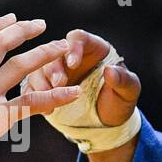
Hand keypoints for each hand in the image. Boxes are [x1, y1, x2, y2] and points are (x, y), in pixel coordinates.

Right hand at [21, 28, 140, 127]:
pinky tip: (45, 108)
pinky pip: (32, 88)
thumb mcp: (128, 91)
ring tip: (50, 98)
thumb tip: (110, 71)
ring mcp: (56, 72)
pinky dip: (34, 97)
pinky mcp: (46, 89)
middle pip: (54, 53)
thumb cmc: (120, 101)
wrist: (108, 122)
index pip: (78, 38)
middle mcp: (71, 57)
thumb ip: (123, 80)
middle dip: (53, 68)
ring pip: (39, 69)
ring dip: (41, 82)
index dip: (72, 48)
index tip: (73, 64)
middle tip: (59, 83)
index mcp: (92, 49)